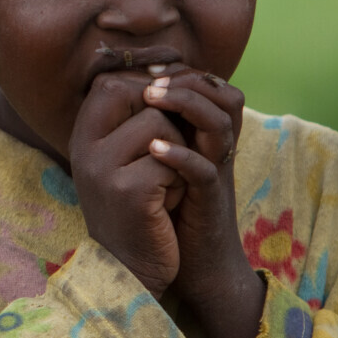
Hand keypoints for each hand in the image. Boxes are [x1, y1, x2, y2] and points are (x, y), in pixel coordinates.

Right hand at [68, 72, 187, 297]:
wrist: (133, 273)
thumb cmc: (140, 210)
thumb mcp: (127, 159)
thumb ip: (136, 119)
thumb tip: (169, 70)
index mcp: (82, 136)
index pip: (112, 81)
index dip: (148, 89)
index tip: (166, 118)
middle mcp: (84, 148)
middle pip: (140, 95)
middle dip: (169, 120)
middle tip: (170, 155)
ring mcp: (102, 169)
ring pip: (161, 125)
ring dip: (179, 152)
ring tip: (167, 183)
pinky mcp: (128, 191)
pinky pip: (171, 160)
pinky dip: (180, 181)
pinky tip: (168, 205)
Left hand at [140, 66, 262, 337]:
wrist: (195, 268)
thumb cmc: (170, 213)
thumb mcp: (159, 167)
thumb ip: (149, 134)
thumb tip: (113, 101)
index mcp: (207, 138)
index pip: (210, 86)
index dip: (182, 71)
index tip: (147, 69)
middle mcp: (217, 149)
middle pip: (224, 94)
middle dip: (187, 79)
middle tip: (151, 79)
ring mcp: (218, 172)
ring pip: (220, 122)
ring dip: (185, 104)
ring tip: (151, 98)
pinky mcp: (212, 200)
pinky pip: (206, 169)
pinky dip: (181, 155)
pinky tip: (154, 148)